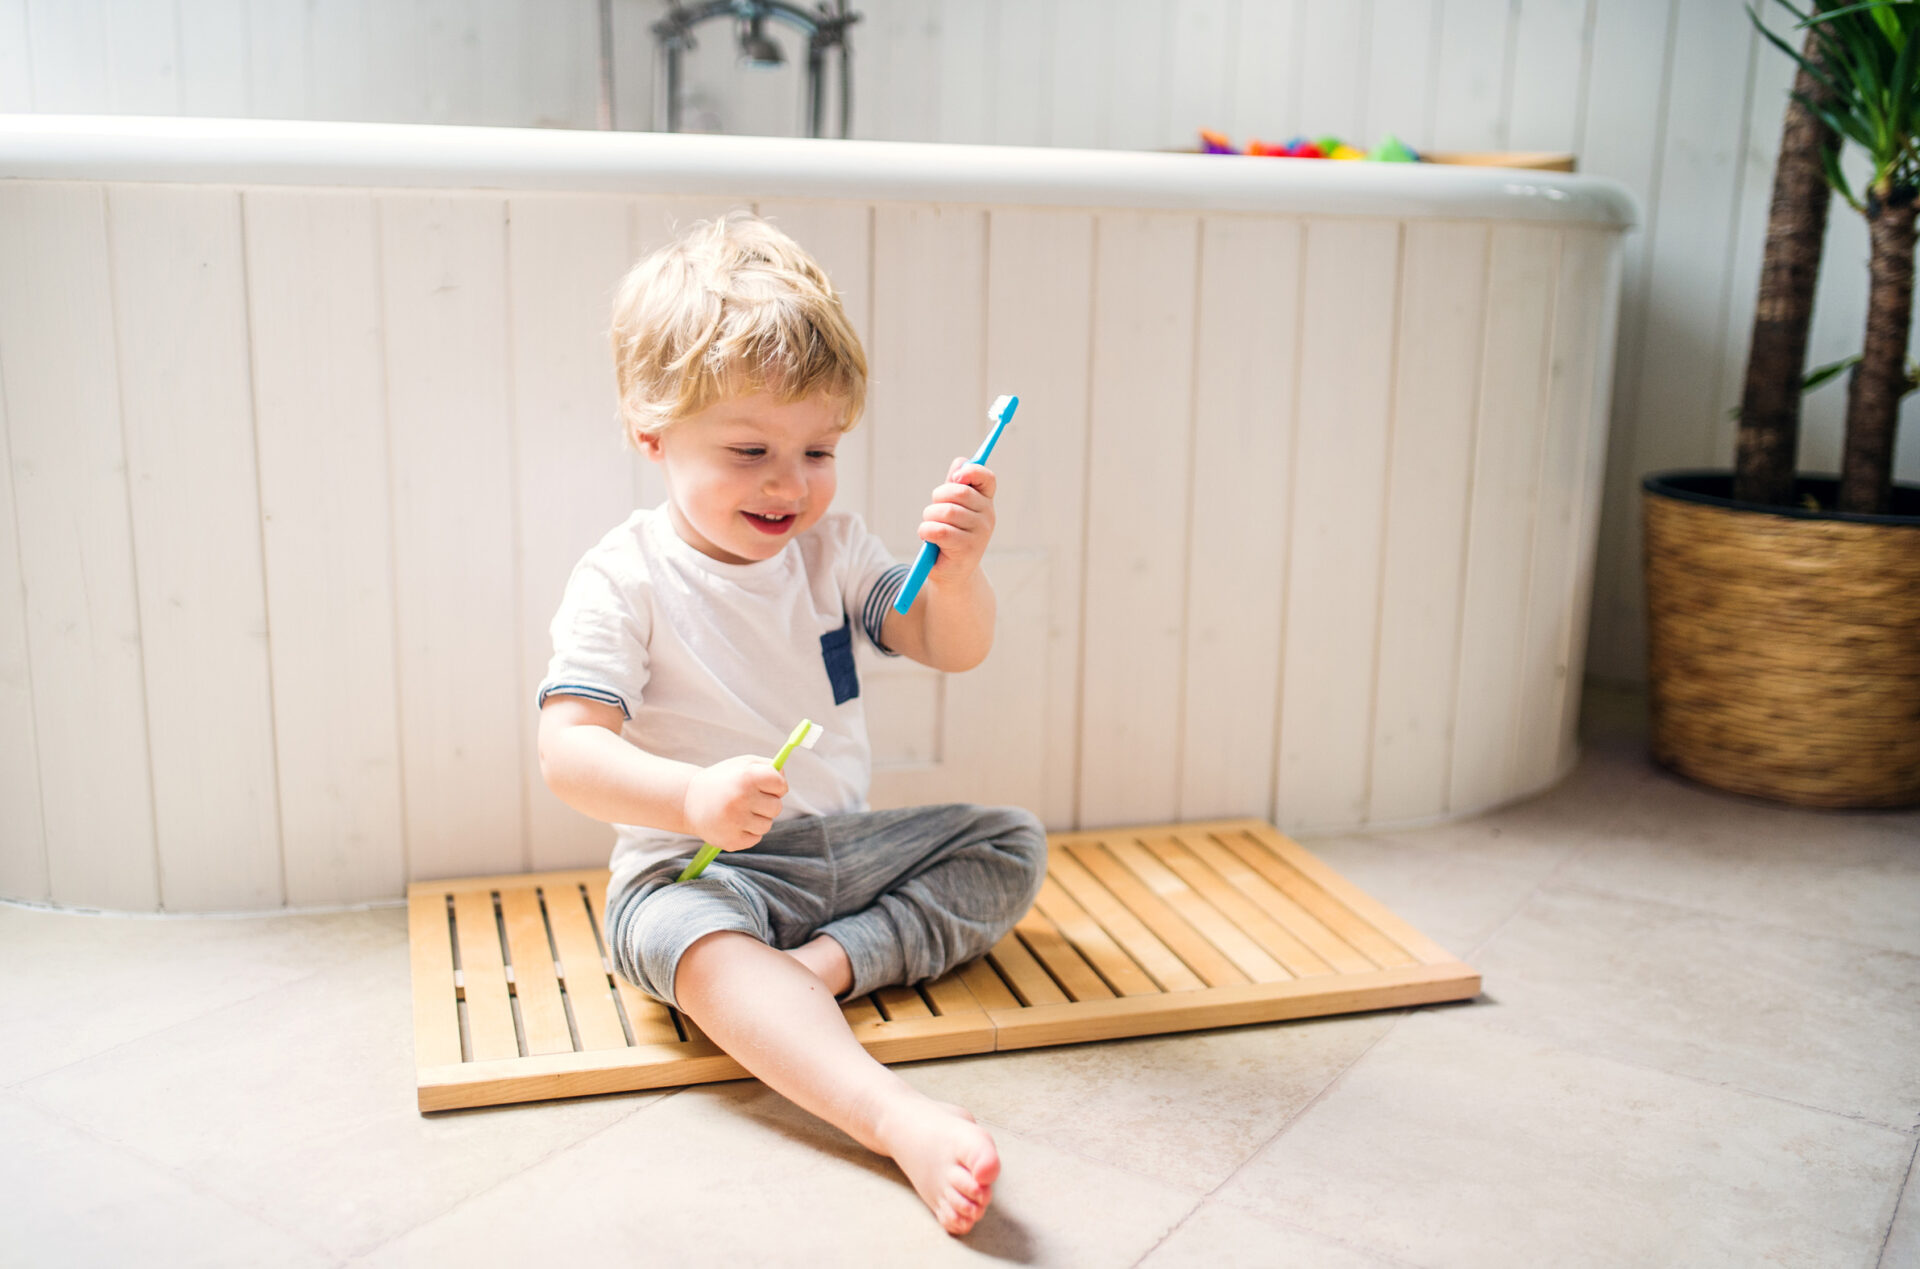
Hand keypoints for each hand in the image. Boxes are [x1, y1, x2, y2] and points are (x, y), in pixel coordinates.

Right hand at [683, 755, 786, 850]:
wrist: (689, 800)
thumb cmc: (723, 780)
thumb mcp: (743, 764)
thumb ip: (769, 766)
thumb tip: (784, 779)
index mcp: (746, 777)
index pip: (780, 785)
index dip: (776, 786)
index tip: (766, 785)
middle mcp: (741, 799)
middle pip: (777, 807)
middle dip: (767, 803)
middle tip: (749, 799)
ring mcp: (735, 822)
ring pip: (767, 825)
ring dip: (757, 819)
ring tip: (739, 811)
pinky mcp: (732, 841)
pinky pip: (755, 838)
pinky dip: (748, 832)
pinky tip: (733, 823)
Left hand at [920, 459, 996, 583]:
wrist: (952, 574)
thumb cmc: (949, 535)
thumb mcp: (953, 507)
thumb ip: (956, 484)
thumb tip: (960, 463)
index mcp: (986, 502)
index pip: (987, 478)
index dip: (971, 472)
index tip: (955, 477)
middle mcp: (988, 516)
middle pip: (959, 492)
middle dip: (937, 498)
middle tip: (932, 510)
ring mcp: (980, 534)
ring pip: (946, 512)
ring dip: (929, 517)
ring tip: (929, 527)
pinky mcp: (967, 550)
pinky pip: (939, 530)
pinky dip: (926, 531)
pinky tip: (927, 538)